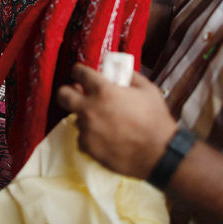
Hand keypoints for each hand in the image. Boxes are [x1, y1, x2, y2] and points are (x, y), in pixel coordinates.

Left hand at [57, 63, 177, 178]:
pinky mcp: (88, 147)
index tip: (80, 73)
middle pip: (63, 95)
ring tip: (101, 120)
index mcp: (103, 91)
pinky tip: (102, 136)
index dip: (79, 71)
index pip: (79, 73)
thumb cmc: (155, 120)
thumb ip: (130, 77)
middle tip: (77, 94)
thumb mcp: (147, 89)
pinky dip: (89, 135)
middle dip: (68, 92)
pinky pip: (82, 137)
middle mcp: (90, 108)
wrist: (159, 153)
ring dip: (84, 116)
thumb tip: (121, 72)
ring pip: (75, 118)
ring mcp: (87, 129)